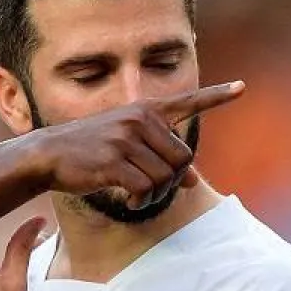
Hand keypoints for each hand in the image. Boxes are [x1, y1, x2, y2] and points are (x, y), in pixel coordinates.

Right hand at [32, 81, 244, 207]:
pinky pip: (145, 189)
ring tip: (138, 197)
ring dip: (156, 196)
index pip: (187, 102)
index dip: (216, 96)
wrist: (48, 155)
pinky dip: (141, 202)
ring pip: (166, 177)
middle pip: (183, 158)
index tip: (242, 88)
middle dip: (172, 181)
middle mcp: (139, 120)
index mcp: (144, 111)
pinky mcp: (114, 161)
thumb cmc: (89, 152)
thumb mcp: (125, 147)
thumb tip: (191, 182)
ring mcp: (126, 139)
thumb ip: (159, 159)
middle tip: (153, 191)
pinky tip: (130, 203)